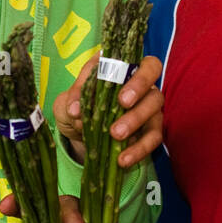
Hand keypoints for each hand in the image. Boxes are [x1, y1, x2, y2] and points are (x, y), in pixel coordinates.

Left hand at [53, 53, 162, 167]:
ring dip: (136, 121)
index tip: (121, 94)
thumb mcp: (67, 101)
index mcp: (123, 70)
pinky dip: (139, 149)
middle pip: (153, 84)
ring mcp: (148, 108)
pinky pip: (153, 138)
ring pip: (154, 109)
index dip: (138, 77)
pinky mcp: (150, 131)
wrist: (78, 137)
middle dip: (138, 93)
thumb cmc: (76, 108)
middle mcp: (141, 85)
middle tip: (121, 106)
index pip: (143, 62)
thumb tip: (76, 109)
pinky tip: (123, 159)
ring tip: (116, 136)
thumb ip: (72, 98)